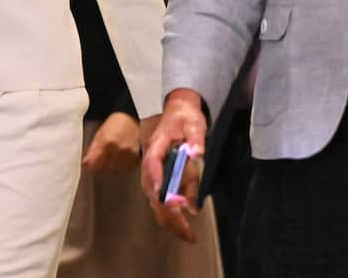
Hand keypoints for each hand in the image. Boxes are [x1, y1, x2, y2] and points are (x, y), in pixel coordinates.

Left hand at [82, 112, 140, 175]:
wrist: (133, 119)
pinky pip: (125, 171)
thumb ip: (93, 150)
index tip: (88, 165)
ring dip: (109, 169)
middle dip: (99, 167)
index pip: (94, 164)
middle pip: (104, 170)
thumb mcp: (100, 133)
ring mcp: (129, 156)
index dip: (89, 166)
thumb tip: (86, 164)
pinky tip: (118, 161)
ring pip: (114, 172)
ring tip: (109, 160)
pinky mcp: (137, 159)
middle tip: (98, 162)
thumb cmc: (115, 124)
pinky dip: (120, 169)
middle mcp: (119, 150)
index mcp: (107, 142)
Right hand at [140, 88, 206, 242]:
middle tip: (186, 231)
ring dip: (170, 219)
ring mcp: (154, 172)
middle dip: (168, 213)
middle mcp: (151, 163)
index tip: (167, 198)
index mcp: (156, 145)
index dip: (158, 181)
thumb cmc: (184, 117)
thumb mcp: (194, 123)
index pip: (152, 163)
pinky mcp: (161, 178)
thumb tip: (196, 153)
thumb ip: (196, 138)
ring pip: (156, 200)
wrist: (177, 111)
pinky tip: (183, 226)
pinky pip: (162, 199)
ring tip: (187, 235)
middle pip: (153, 191)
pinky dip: (171, 215)